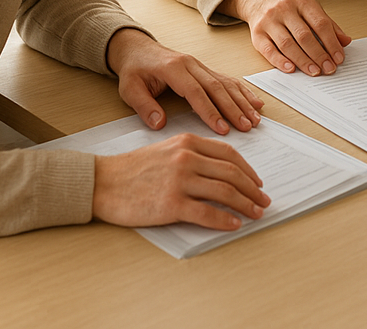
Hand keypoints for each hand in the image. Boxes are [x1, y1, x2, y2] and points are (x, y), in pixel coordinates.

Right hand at [92, 132, 269, 230]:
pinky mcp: (171, 204)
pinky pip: (206, 213)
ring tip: (255, 213)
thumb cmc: (134, 169)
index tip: (257, 182)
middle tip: (263, 201)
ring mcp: (179, 180)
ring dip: (245, 204)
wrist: (104, 182)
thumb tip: (222, 171)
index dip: (248, 169)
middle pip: (231, 173)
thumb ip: (194, 154)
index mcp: (188, 142)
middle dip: (252, 189)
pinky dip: (224, 220)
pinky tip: (233, 224)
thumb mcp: (167, 150)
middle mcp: (187, 158)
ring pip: (224, 192)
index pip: (229, 154)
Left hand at [107, 29, 263, 134]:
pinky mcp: (205, 69)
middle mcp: (191, 64)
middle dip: (234, 108)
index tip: (221, 129)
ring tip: (255, 118)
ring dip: (242, 101)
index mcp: (174, 68)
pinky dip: (242, 92)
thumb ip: (144, 106)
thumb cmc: (135, 70)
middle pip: (217, 87)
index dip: (210, 111)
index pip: (196, 91)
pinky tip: (254, 102)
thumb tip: (159, 124)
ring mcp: (200, 65)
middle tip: (246, 126)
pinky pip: (227, 80)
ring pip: (226, 83)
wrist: (137, 49)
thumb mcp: (129, 89)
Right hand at [226, 0, 351, 75]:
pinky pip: (268, 50)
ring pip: (287, 44)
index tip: (339, 57)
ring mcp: (268, 21)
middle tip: (328, 68)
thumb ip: (328, 25)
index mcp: (302, 0)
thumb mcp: (310, 8)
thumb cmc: (290, 6)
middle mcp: (284, 8)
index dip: (331, 42)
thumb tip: (345, 41)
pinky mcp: (257, 33)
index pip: (320, 23)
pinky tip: (291, 69)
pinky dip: (280, 61)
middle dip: (319, 54)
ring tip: (314, 71)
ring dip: (303, 60)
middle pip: (304, 35)